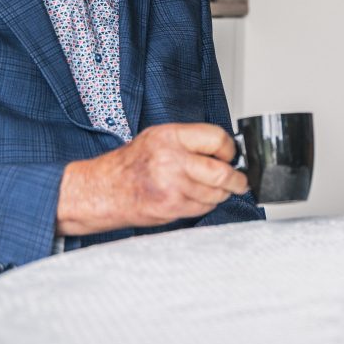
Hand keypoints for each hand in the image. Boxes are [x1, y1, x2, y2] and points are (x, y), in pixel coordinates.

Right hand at [57, 123, 249, 234]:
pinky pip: (203, 207)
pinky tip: (197, 198)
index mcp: (170, 136)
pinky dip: (206, 204)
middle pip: (221, 171)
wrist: (103, 190)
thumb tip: (223, 150)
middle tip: (240, 180)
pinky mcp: (171, 206)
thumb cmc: (130, 164)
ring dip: (222, 194)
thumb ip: (189, 141)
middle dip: (236, 179)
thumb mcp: (157, 138)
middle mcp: (171, 159)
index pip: (217, 138)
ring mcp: (172, 185)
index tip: (231, 155)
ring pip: (215, 193)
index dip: (229, 149)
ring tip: (217, 190)